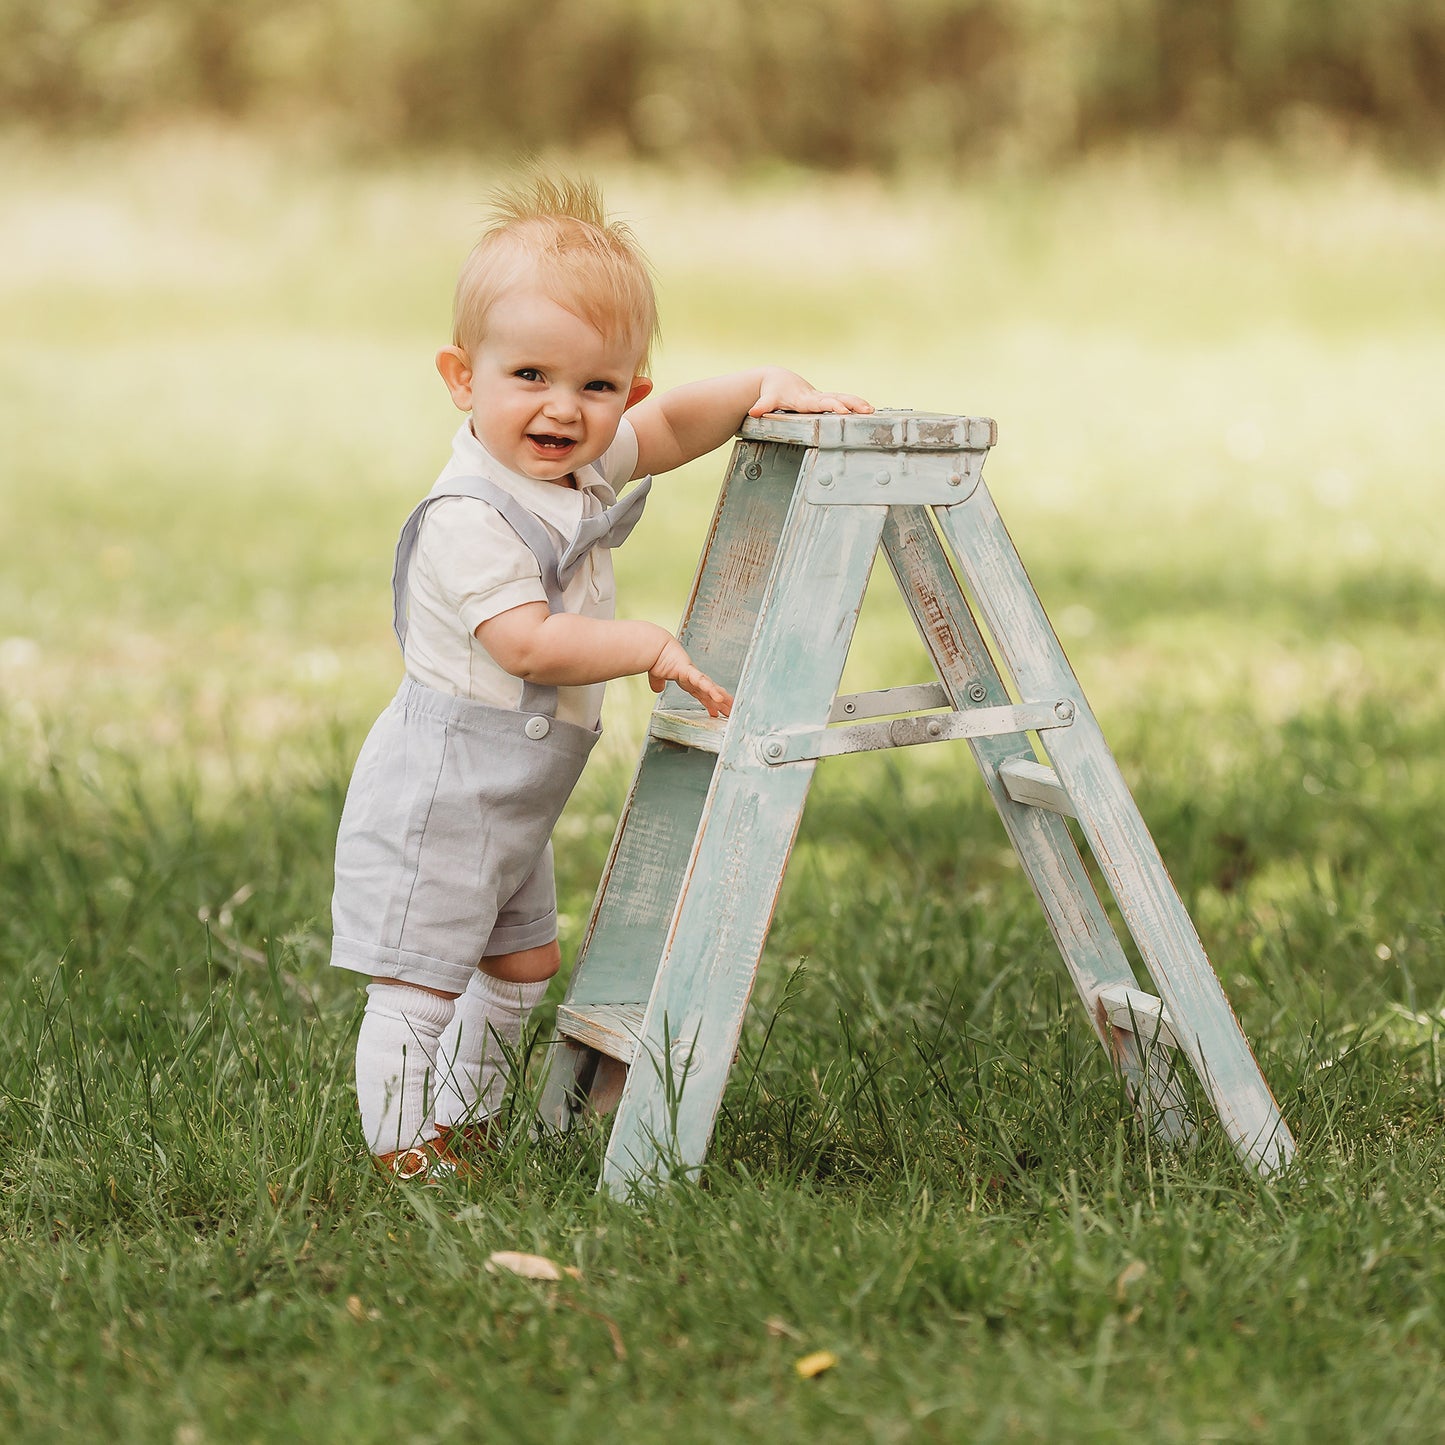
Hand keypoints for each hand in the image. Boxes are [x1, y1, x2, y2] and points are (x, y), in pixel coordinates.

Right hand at [648, 636, 732, 717]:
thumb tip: (657, 689)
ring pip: (710, 689)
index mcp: (685, 680)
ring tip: (731, 706)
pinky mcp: (690, 672)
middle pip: (710, 693)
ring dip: (722, 698)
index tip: (715, 712)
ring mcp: (692, 675)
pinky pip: (702, 683)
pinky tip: (719, 698)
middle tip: (731, 711)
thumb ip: (658, 682)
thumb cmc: (655, 657)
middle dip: (721, 703)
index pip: (700, 694)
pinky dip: (711, 690)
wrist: (653, 647)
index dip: (708, 703)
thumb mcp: (657, 676)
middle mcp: (692, 679)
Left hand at [748, 367, 872, 417]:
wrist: (776, 380)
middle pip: (837, 398)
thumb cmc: (772, 392)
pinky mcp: (823, 400)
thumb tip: (753, 411)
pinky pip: (841, 400)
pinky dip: (853, 404)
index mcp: (804, 399)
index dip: (832, 406)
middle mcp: (815, 397)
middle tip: (867, 409)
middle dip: (852, 403)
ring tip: (871, 410)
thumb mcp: (767, 400)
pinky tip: (865, 410)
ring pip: (842, 398)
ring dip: (856, 403)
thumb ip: (762, 407)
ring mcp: (820, 398)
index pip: (821, 403)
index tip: (844, 410)